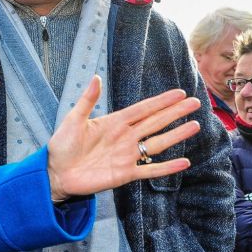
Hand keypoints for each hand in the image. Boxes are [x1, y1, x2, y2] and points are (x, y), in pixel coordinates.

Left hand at [47, 76, 200, 199]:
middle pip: (156, 122)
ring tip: (195, 126)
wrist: (55, 173)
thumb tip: (96, 77)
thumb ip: (87, 101)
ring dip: (176, 135)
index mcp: (114, 122)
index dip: (161, 101)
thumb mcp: (73, 120)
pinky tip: (184, 162)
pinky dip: (166, 167)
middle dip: (175, 113)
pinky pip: (150, 170)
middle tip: (196, 103)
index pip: (143, 109)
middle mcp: (125, 137)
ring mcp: (127, 156)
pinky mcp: (125, 174)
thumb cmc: (62, 145)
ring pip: (157, 143)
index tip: (179, 93)